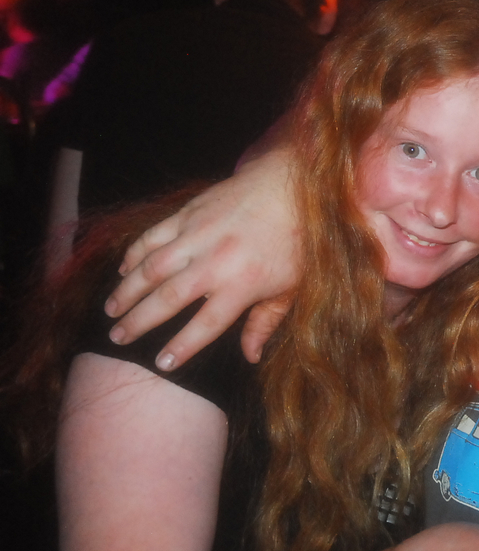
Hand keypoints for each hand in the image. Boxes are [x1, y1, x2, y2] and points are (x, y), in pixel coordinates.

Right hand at [104, 148, 300, 369]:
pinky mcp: (188, 214)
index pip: (205, 324)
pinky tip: (123, 270)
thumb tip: (251, 358)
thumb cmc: (296, 241)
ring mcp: (197, 236)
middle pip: (167, 299)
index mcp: (243, 285)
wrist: (289, 186)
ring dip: (127, 290)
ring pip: (151, 268)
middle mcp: (215, 262)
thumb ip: (266, 323)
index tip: (161, 364)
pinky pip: (152, 236)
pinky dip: (134, 253)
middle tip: (117, 338)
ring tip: (110, 311)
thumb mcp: (291, 287)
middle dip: (139, 322)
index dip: (182, 347)